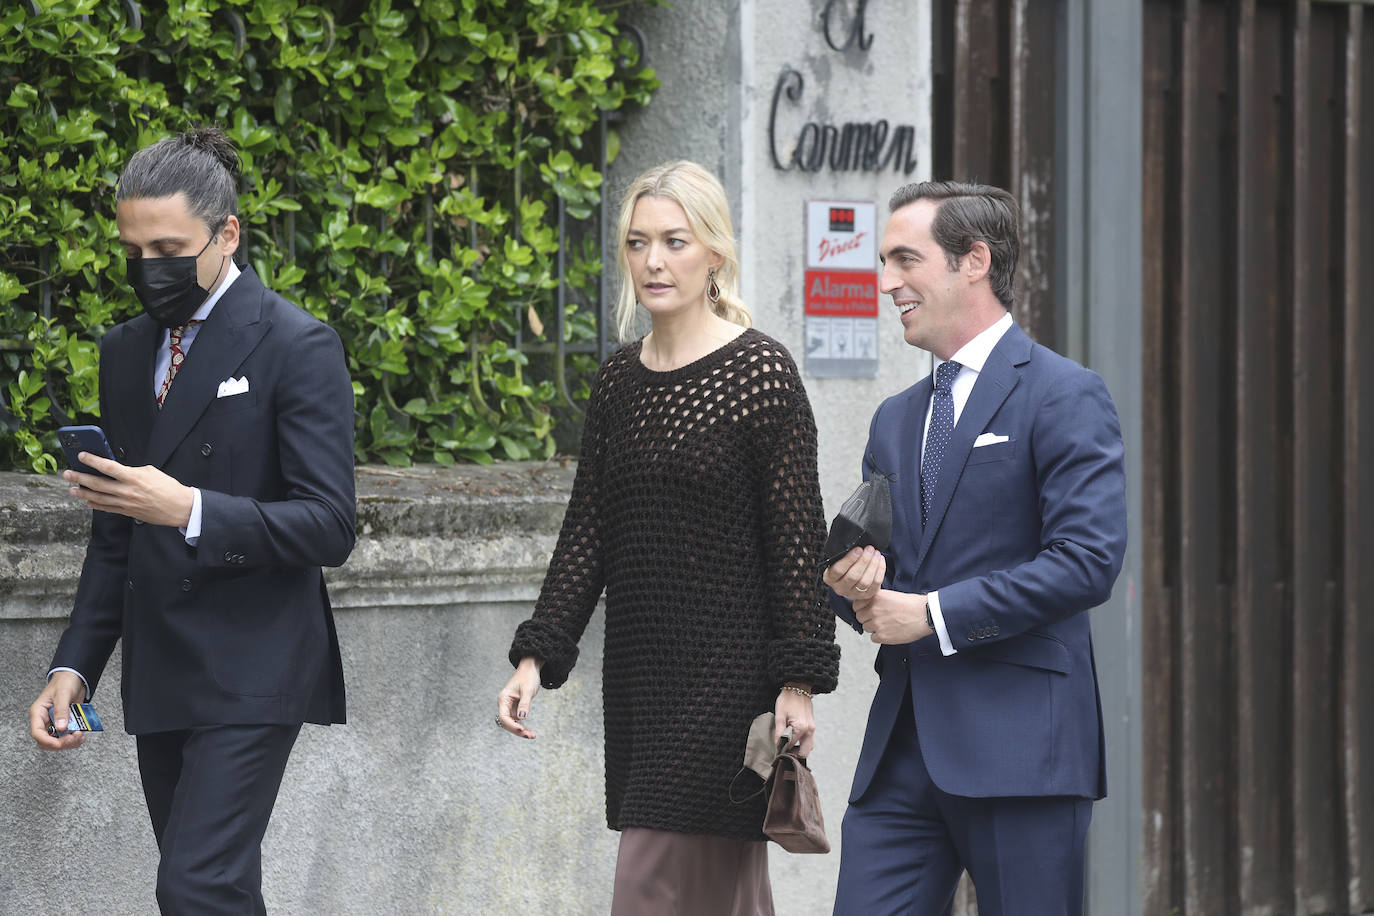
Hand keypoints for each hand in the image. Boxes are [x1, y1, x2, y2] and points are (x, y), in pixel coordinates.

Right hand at [28, 671, 87, 750]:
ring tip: (80, 736)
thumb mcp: (62, 694)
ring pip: (57, 741)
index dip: (47, 741)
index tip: (59, 743)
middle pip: (47, 740)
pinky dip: (74, 738)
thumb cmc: (64, 682)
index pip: (37, 732)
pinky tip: (82, 734)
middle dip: (60, 743)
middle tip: (74, 738)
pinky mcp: (65, 723)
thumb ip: (61, 710)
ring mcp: (55, 723)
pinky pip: (67, 736)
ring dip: (69, 742)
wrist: (75, 677)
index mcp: (38, 713)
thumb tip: (61, 727)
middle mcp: (45, 720)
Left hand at [63, 453, 193, 526]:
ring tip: (72, 489)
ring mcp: (125, 503)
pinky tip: (88, 501)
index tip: (81, 455)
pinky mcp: (127, 512)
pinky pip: (107, 508)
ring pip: (98, 497)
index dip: (92, 460)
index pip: (107, 467)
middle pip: (97, 483)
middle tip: (67, 474)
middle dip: (79, 477)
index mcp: (134, 477)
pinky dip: (95, 505)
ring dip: (82, 492)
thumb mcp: (151, 471)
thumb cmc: (168, 487)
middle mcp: (127, 490)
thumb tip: (118, 470)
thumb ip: (132, 470)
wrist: (179, 507)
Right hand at [497, 657, 541, 738]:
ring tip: (532, 735)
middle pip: (507, 722)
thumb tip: (522, 718)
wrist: (531, 669)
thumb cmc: (528, 677)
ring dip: (520, 730)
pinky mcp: (515, 707)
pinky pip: (517, 720)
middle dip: (517, 730)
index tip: (522, 729)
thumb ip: (524, 704)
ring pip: (512, 723)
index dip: (512, 725)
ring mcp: (509, 706)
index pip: (504, 717)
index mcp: (503, 699)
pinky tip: (530, 731)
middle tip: (530, 735)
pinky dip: (522, 726)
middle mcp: (504, 704)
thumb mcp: (528, 690)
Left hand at [774, 686, 815, 757]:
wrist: (798, 687)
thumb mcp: (779, 715)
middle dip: (795, 754)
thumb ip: (779, 732)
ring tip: (788, 744)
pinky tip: (794, 737)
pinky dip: (803, 742)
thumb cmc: (788, 699)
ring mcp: (812, 727)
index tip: (777, 750)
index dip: (783, 749)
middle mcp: (809, 730)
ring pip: (809, 746)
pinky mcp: (812, 725)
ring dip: (800, 748)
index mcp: (801, 728)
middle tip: (784, 750)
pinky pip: (809, 739)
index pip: (791, 746)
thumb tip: (777, 745)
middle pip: (804, 752)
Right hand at [823, 546, 884, 601]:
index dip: (849, 559)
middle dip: (864, 561)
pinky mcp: (865, 596)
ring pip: (865, 581)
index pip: (838, 570)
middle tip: (870, 549)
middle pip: (853, 576)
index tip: (858, 549)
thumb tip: (855, 544)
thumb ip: (843, 554)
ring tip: (876, 553)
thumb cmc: (844, 565)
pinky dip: (880, 571)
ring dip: (873, 565)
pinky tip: (880, 560)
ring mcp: (853, 594)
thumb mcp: (838, 559)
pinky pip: (875, 584)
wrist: (850, 577)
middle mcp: (840, 588)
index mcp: (830, 578)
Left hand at [853, 588, 931, 644]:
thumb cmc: (912, 604)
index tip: (867, 610)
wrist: (925, 615)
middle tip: (880, 618)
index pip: (856, 605)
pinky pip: (873, 638)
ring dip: (874, 627)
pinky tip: (889, 631)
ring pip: (866, 628)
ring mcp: (877, 623)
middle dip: (868, 618)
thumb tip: (866, 605)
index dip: (862, 608)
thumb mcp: (890, 595)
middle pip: (860, 618)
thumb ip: (876, 600)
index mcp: (875, 597)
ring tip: (887, 624)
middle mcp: (873, 609)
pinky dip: (879, 636)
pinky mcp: (882, 636)